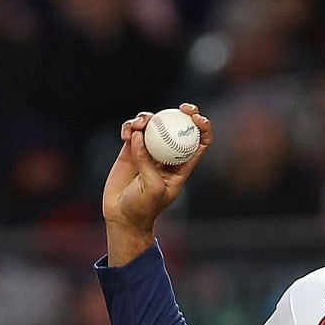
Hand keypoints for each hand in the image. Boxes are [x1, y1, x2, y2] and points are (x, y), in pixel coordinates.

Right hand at [102, 103, 212, 265]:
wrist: (122, 215)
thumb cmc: (143, 208)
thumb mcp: (152, 188)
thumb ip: (148, 163)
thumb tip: (140, 136)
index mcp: (182, 165)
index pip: (200, 141)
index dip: (202, 127)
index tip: (196, 118)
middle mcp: (168, 154)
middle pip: (179, 126)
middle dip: (183, 112)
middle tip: (180, 108)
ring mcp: (149, 150)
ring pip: (154, 124)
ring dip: (148, 118)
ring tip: (138, 125)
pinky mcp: (131, 148)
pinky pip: (133, 129)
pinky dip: (130, 126)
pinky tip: (125, 133)